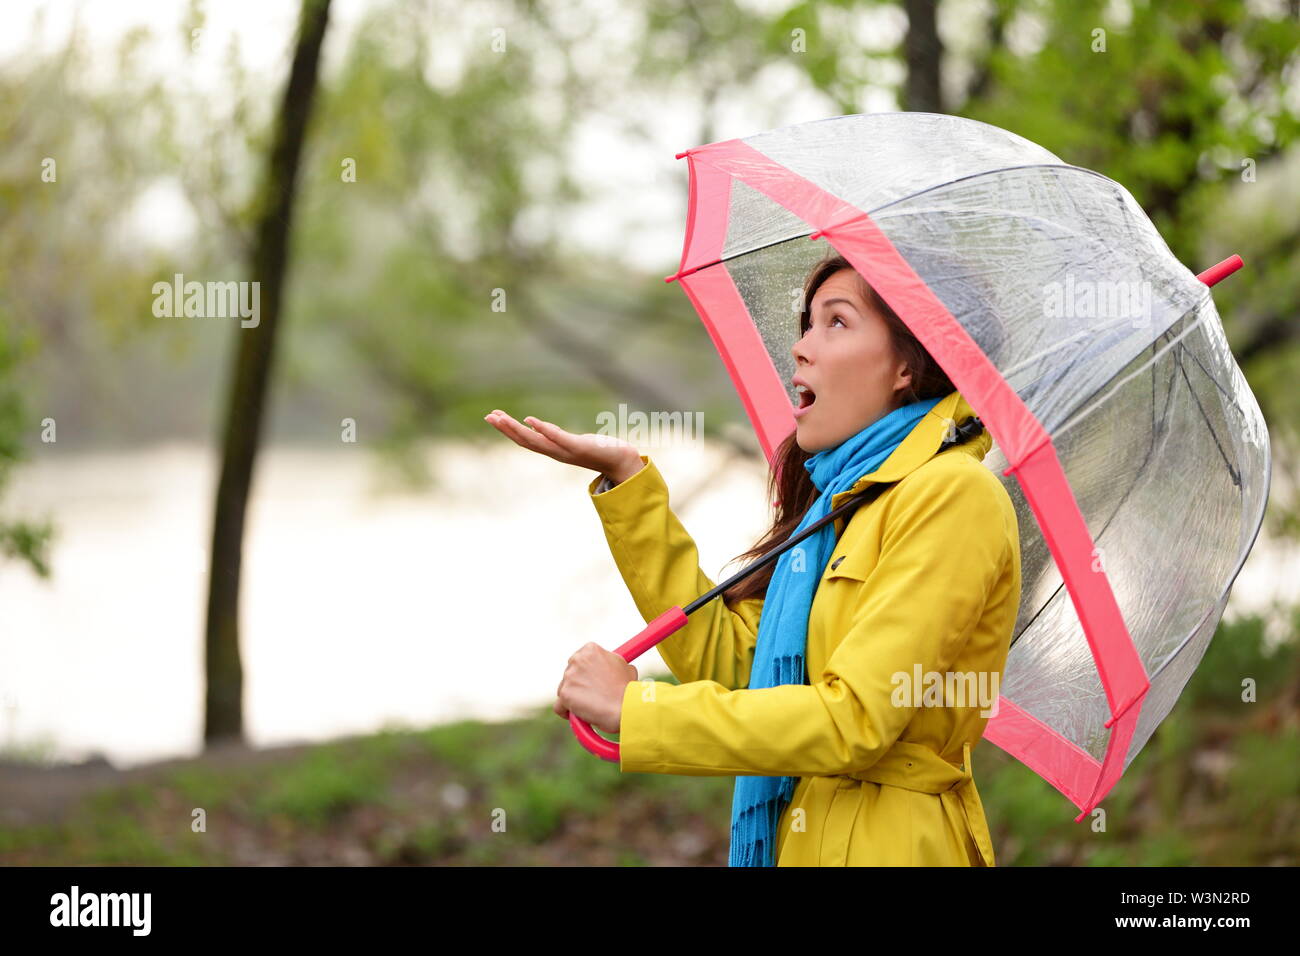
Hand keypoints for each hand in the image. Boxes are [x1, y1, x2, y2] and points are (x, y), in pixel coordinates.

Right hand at [483, 409, 642, 482]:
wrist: (622, 462)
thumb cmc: (600, 451)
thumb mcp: (575, 442)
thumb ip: (558, 437)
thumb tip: (542, 428)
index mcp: (554, 450)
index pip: (526, 440)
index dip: (508, 430)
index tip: (493, 417)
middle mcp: (556, 452)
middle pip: (525, 441)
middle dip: (505, 429)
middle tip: (488, 416)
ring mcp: (566, 451)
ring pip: (535, 440)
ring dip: (516, 429)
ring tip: (500, 417)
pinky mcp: (578, 447)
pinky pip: (557, 437)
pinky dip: (542, 429)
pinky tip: (529, 419)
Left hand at [554, 642, 638, 734]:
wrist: (625, 707)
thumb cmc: (627, 689)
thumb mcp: (623, 666)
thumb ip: (609, 663)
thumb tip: (606, 667)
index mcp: (591, 649)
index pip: (580, 660)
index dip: (586, 672)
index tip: (592, 681)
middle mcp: (577, 659)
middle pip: (570, 673)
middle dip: (577, 684)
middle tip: (590, 695)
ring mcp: (569, 676)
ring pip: (564, 689)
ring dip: (573, 698)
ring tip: (589, 707)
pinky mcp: (565, 693)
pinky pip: (559, 706)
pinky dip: (566, 711)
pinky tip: (577, 715)